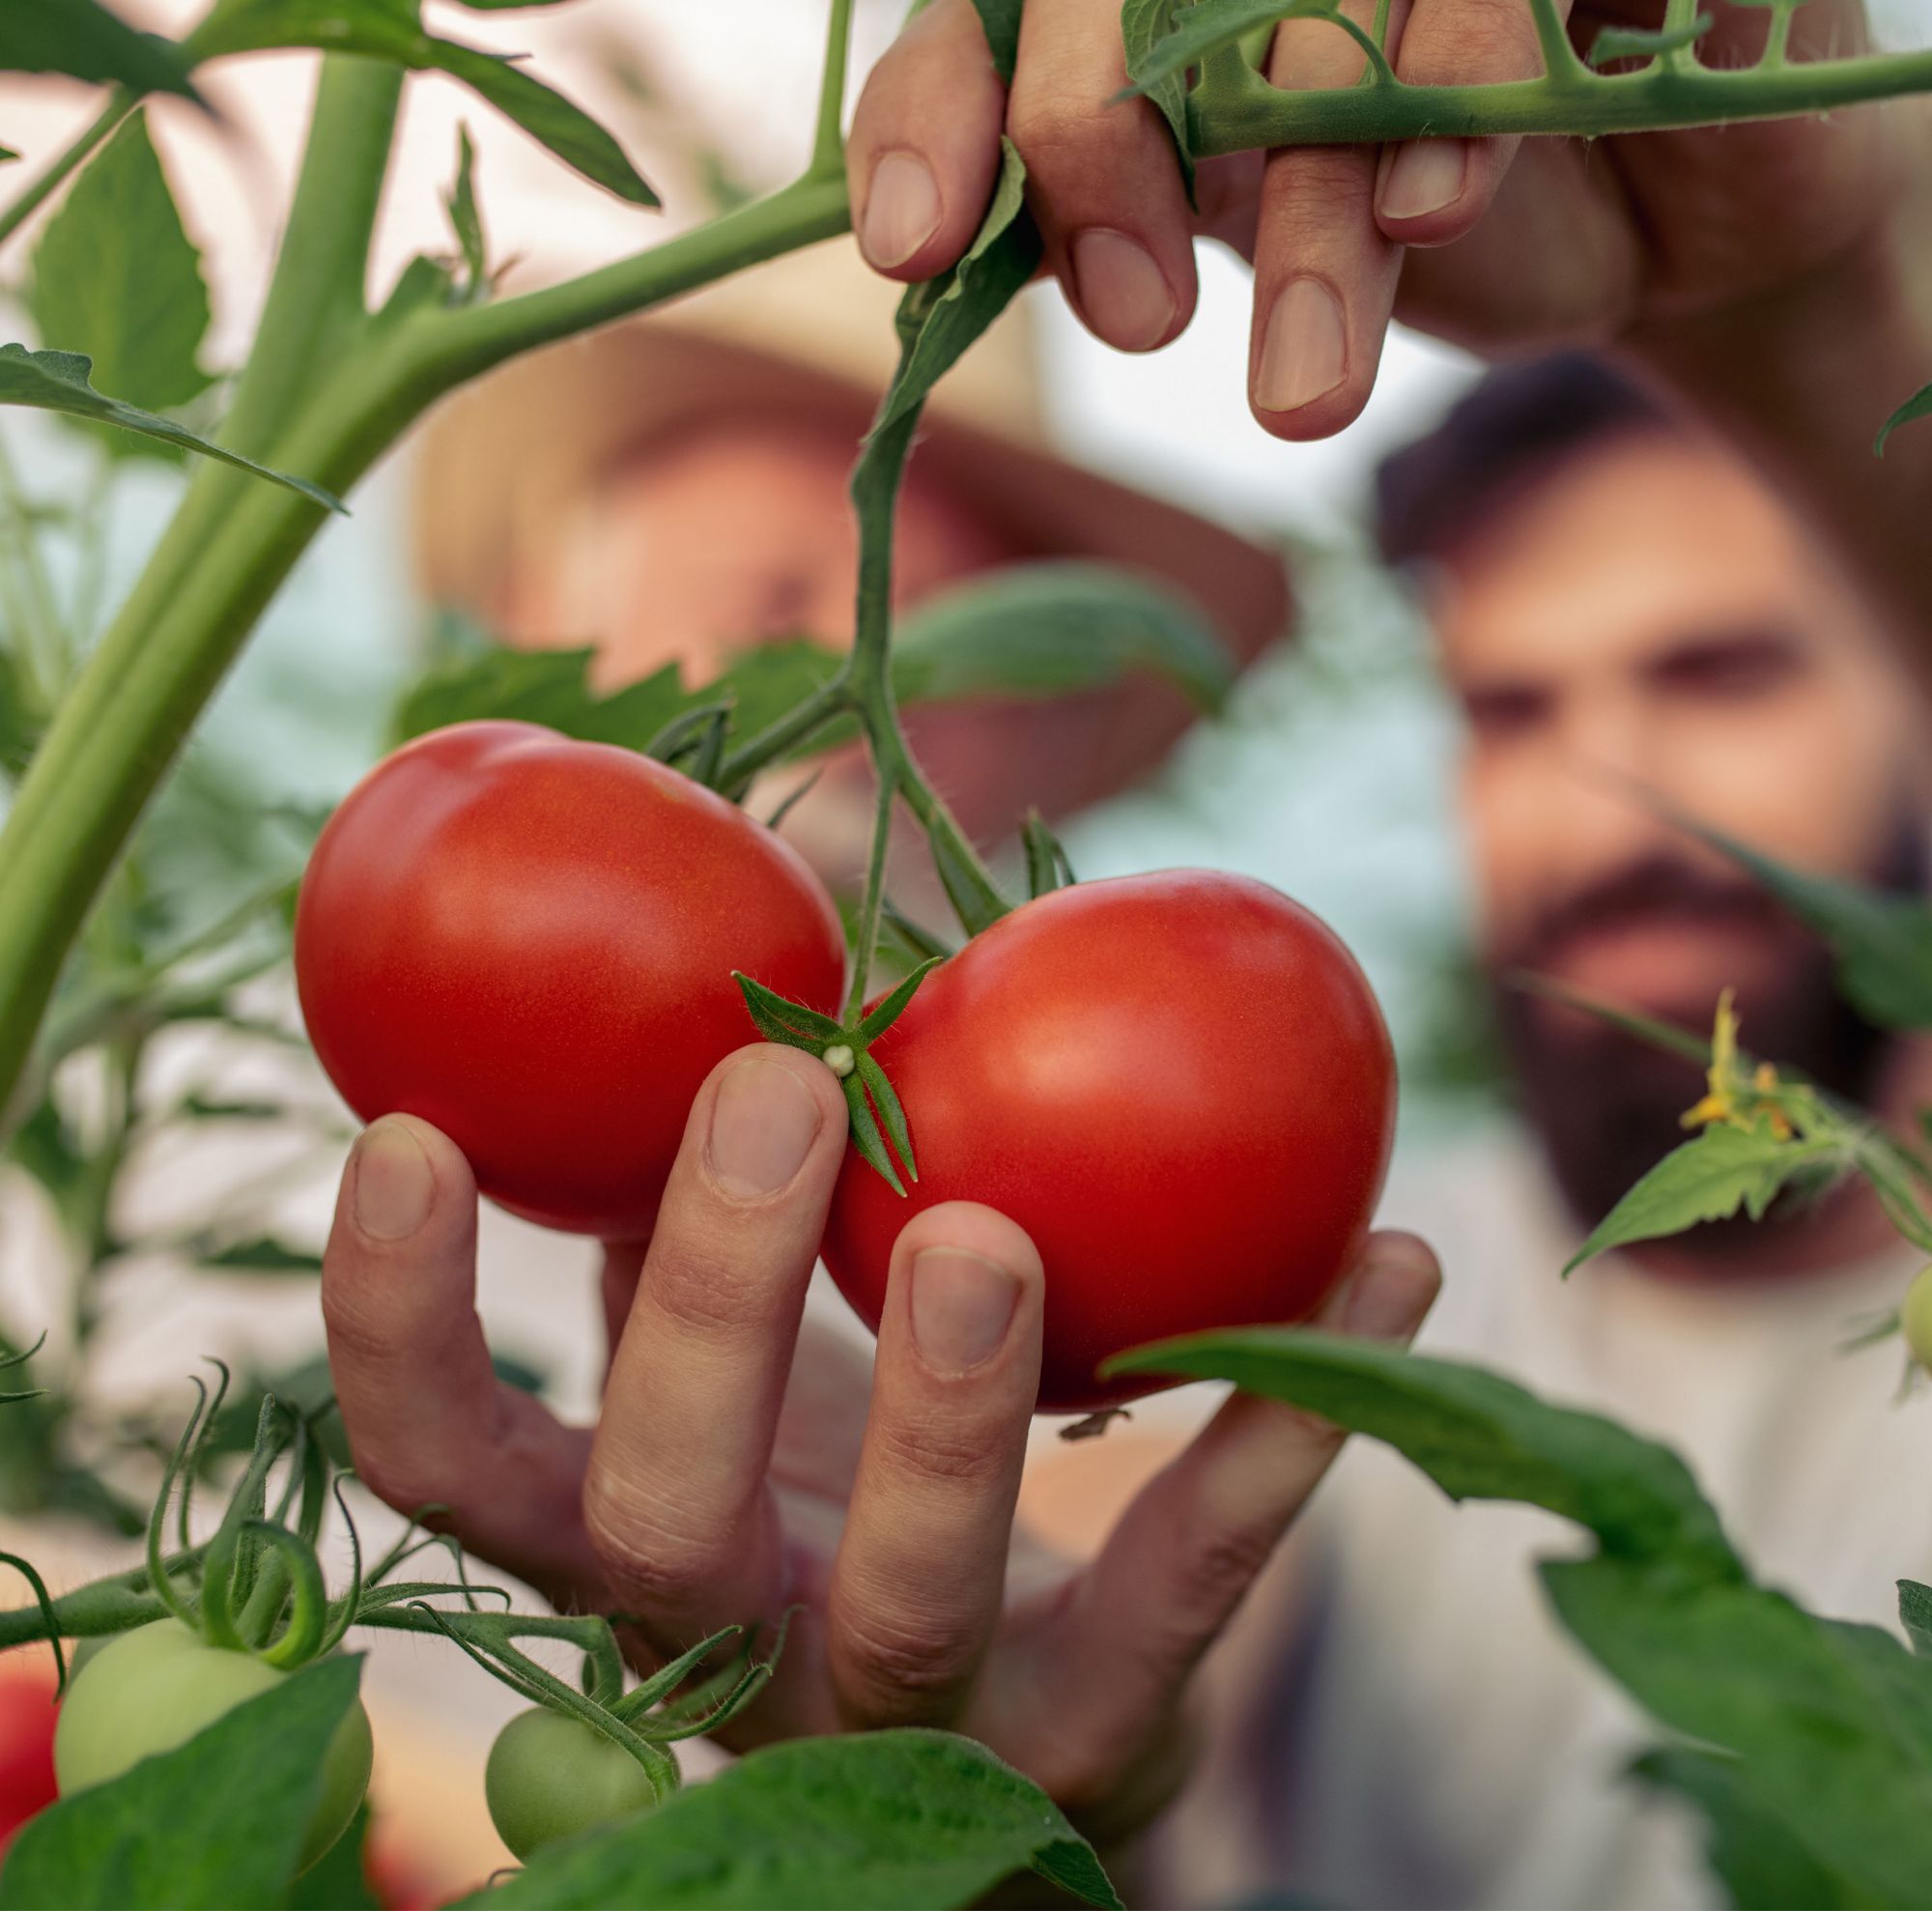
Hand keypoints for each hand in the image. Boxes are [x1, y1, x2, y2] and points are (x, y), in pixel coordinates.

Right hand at [320, 1043, 1438, 1837]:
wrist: (1014, 1719)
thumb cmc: (847, 1472)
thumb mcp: (757, 1339)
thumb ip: (704, 1186)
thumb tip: (716, 909)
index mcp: (621, 1533)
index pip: (445, 1459)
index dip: (395, 1317)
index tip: (409, 1127)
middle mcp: (734, 1640)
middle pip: (658, 1519)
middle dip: (704, 1302)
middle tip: (766, 1086)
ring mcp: (915, 1712)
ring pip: (906, 1595)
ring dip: (949, 1409)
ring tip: (995, 1230)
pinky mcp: (1093, 1731)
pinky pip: (1186, 1584)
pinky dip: (1284, 1420)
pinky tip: (1392, 1258)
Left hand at [846, 0, 1916, 435]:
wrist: (1671, 216)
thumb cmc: (1423, 222)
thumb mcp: (1252, 232)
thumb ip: (1093, 226)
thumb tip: (929, 261)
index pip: (995, 10)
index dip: (935, 106)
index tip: (914, 246)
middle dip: (1096, 136)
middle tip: (1135, 319)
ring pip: (1316, 5)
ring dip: (1303, 206)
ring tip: (1298, 399)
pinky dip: (1449, 69)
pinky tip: (1430, 207)